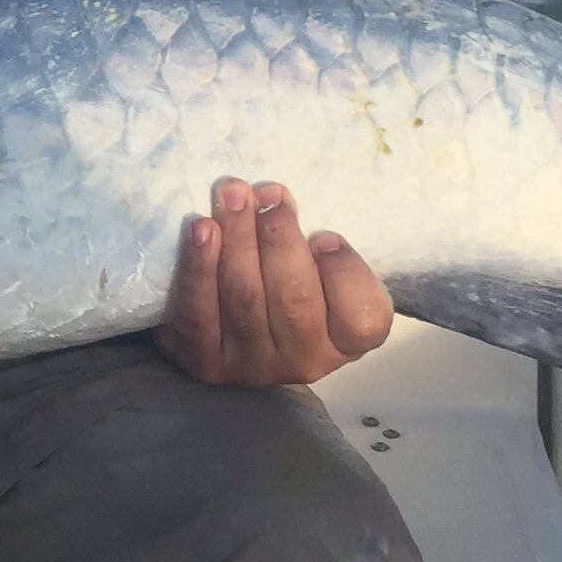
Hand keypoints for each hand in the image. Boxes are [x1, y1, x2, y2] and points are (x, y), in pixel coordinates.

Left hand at [156, 177, 391, 386]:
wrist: (230, 332)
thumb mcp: (324, 270)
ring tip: (232, 195)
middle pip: (294, 299)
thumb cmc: (290, 285)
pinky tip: (202, 229)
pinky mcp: (206, 363)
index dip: (343, 272)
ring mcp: (252, 367)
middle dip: (278, 237)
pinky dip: (199, 267)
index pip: (363, 318)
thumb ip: (319, 245)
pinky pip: (198, 314)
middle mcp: (304, 362)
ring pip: (245, 300)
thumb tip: (277, 202)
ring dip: (238, 239)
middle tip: (268, 195)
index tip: (323, 234)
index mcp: (346, 341)